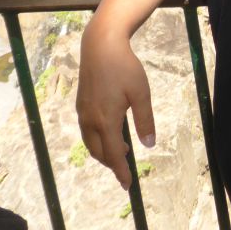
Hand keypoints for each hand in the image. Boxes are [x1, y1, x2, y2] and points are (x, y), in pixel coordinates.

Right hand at [76, 21, 155, 188]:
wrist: (100, 47)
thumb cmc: (125, 68)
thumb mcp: (141, 93)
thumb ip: (145, 120)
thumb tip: (149, 144)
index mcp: (106, 120)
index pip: (113, 155)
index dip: (121, 171)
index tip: (128, 185)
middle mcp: (90, 120)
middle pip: (99, 152)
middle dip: (112, 163)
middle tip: (126, 168)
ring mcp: (83, 113)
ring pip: (91, 143)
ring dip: (104, 152)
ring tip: (122, 151)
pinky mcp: (81, 105)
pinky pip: (88, 131)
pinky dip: (98, 140)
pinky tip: (110, 132)